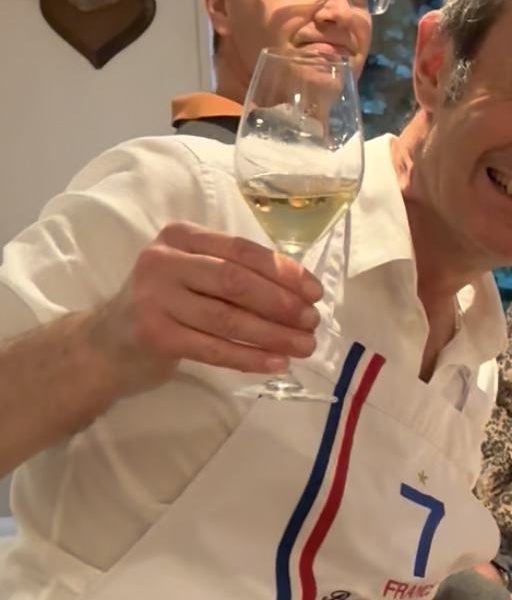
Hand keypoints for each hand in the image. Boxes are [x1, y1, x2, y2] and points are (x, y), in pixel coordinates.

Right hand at [90, 222, 322, 393]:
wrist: (108, 345)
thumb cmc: (166, 305)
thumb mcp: (192, 275)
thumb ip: (233, 273)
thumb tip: (300, 292)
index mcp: (180, 236)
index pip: (241, 250)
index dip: (283, 271)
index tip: (315, 292)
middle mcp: (163, 261)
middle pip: (236, 281)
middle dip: (281, 303)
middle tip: (313, 322)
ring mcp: (155, 298)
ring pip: (228, 318)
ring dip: (273, 335)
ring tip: (304, 346)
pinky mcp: (154, 335)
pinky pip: (213, 349)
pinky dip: (249, 357)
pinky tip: (276, 363)